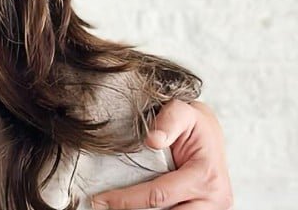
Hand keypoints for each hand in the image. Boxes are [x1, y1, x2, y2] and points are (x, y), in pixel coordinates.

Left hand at [92, 100, 231, 209]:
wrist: (211, 137)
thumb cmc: (194, 126)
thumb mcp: (183, 112)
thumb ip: (169, 121)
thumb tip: (152, 140)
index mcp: (205, 176)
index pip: (159, 194)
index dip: (125, 200)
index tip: (99, 200)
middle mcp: (213, 199)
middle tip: (103, 207)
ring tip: (115, 207)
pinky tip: (132, 207)